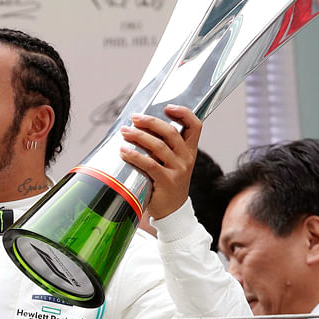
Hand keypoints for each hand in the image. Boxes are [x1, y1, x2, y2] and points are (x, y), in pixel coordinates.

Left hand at [119, 104, 201, 219]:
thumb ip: (161, 146)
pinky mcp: (167, 181)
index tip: (167, 107)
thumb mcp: (170, 162)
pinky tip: (124, 151)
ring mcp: (178, 170)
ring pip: (159, 146)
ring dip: (139, 136)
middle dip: (150, 122)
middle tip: (134, 118)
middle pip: (171, 132)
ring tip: (125, 132)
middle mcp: (186, 158)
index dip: (183, 113)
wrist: (172, 210)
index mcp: (189, 150)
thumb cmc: (166, 183)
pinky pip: (150, 164)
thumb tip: (138, 126)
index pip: (195, 126)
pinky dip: (135, 155)